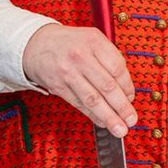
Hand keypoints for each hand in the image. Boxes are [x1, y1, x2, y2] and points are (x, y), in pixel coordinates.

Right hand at [22, 23, 136, 136]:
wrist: (35, 44)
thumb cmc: (69, 43)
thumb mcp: (92, 38)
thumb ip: (109, 58)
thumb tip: (125, 87)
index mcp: (94, 42)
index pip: (117, 68)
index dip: (127, 87)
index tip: (131, 98)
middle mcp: (81, 57)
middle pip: (107, 86)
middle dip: (122, 107)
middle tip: (131, 120)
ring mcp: (68, 72)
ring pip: (93, 99)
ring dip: (109, 117)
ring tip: (119, 129)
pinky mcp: (58, 86)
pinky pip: (79, 104)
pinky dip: (93, 115)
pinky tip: (102, 122)